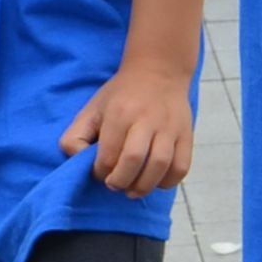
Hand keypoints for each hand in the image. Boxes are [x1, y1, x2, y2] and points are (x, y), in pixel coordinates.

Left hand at [63, 60, 195, 194]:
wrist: (159, 71)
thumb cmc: (121, 95)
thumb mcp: (92, 109)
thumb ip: (75, 136)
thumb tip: (78, 160)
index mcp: (120, 113)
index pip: (108, 155)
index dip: (100, 173)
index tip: (100, 172)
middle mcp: (146, 120)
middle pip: (134, 161)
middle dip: (120, 181)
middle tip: (115, 184)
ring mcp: (170, 128)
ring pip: (160, 166)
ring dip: (144, 186)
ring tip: (133, 190)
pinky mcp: (186, 135)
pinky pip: (181, 167)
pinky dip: (168, 182)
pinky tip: (155, 181)